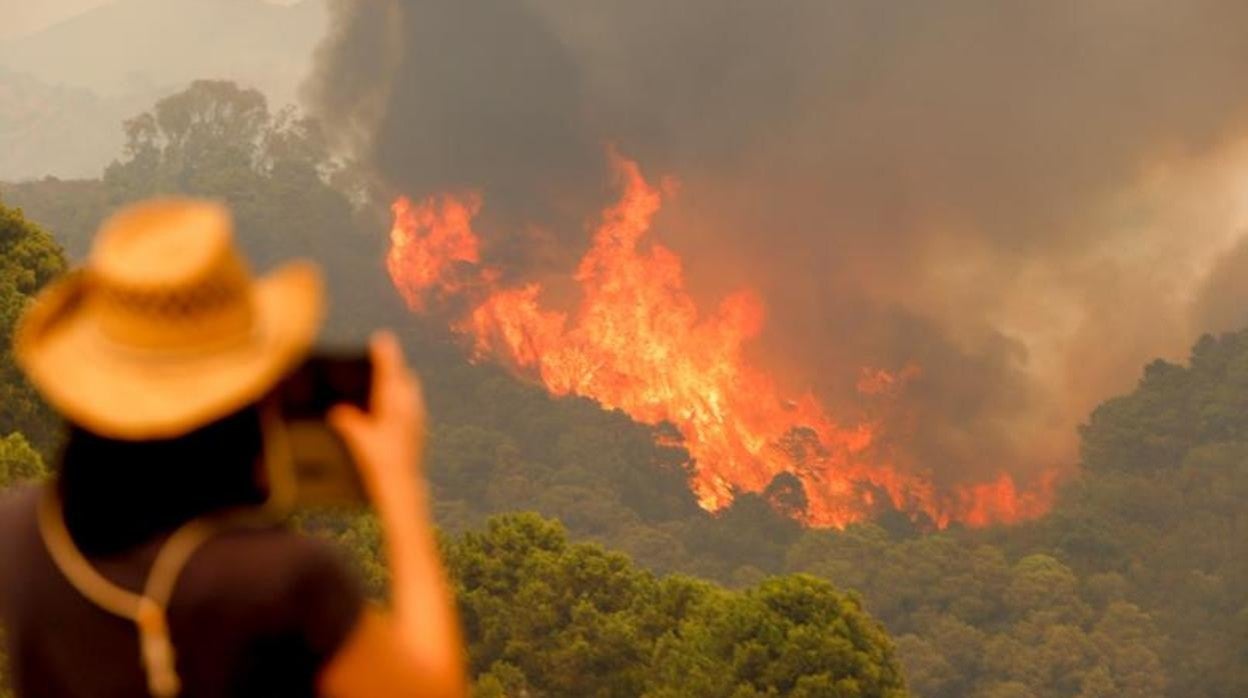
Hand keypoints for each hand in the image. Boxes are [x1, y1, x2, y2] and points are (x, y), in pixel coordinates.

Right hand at [329, 331, 428, 509]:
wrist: (403, 485)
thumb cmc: (379, 461)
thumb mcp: (359, 439)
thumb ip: (347, 421)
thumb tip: (336, 410)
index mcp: (394, 403)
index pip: (390, 370)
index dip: (385, 353)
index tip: (381, 337)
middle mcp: (409, 406)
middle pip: (404, 378)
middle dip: (393, 368)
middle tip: (381, 360)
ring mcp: (417, 417)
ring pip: (410, 391)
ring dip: (398, 384)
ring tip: (383, 385)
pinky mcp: (419, 430)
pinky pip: (412, 406)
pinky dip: (401, 401)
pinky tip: (390, 412)